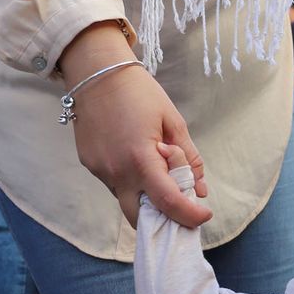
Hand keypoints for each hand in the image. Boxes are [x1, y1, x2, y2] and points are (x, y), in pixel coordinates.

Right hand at [58, 22, 210, 227]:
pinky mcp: (89, 164)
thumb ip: (189, 157)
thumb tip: (199, 190)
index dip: (190, 216)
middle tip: (180, 209)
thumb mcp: (173, 121)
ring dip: (145, 199)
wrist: (96, 72)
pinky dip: (130, 182)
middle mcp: (117, 171)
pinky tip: (135, 160)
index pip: (168, 203)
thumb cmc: (139, 92)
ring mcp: (100, 170)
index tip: (204, 214)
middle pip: (141, 219)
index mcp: (142, 159)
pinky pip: (114, 185)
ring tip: (159, 176)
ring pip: (126, 201)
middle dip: (163, 221)